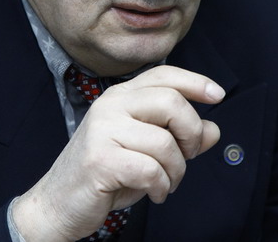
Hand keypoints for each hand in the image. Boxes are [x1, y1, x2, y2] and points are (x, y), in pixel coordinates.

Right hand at [12, 65, 224, 240]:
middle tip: (188, 156)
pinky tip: (154, 193)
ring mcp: (102, 131)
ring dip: (176, 171)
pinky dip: (161, 187)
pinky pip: (151, 170)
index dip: (194, 82)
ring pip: (165, 143)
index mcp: (120, 97)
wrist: (59, 203)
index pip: (163, 75)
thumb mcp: (148, 151)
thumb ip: (179, 137)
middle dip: (191, 134)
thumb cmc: (106, 174)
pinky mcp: (100, 160)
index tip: (218, 95)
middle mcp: (110, 105)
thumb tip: (213, 129)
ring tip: (166, 182)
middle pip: (171, 102)